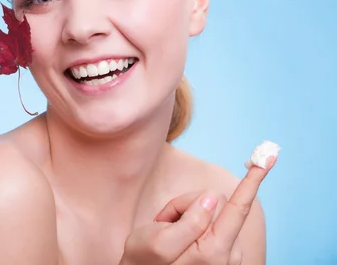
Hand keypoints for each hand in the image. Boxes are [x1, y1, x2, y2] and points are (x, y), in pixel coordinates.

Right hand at [120, 156, 276, 264]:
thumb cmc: (145, 262)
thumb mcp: (158, 241)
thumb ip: (190, 220)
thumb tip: (213, 198)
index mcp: (215, 251)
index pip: (238, 208)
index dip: (253, 181)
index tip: (268, 158)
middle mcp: (229, 253)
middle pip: (216, 202)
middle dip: (187, 203)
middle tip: (164, 220)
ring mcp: (227, 254)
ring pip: (210, 209)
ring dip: (185, 214)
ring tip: (167, 232)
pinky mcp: (222, 251)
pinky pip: (208, 221)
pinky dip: (189, 222)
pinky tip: (176, 237)